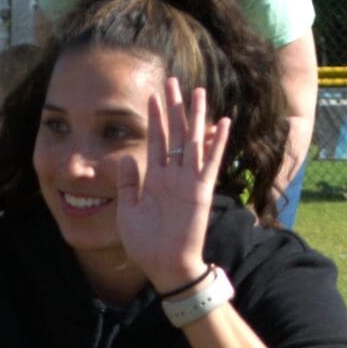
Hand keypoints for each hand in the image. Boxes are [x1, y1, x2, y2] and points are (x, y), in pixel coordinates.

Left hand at [116, 78, 230, 293]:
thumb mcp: (127, 210)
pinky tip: (222, 122)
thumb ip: (128, 183)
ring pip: (193, 141)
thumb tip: (124, 157)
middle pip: (175, 133)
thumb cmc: (145, 244)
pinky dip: (216, 143)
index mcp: (155, 179)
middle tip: (173, 81)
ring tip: (197, 91)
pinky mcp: (200, 191)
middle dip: (173, 108)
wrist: (163, 266)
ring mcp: (188, 181)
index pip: (156, 140)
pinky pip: (210, 162)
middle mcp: (173, 175)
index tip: (153, 95)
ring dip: (195, 117)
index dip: (155, 118)